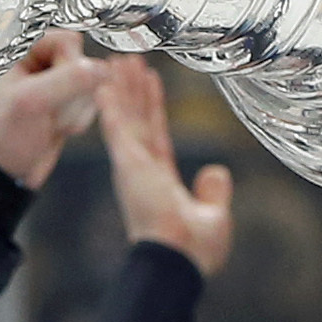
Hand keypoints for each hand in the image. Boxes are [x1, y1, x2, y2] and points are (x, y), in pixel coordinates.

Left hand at [0, 30, 106, 189]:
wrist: (3, 174)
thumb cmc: (2, 137)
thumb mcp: (31, 103)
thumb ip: (67, 80)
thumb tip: (102, 68)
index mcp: (20, 52)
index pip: (66, 39)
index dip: (70, 63)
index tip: (59, 85)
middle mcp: (38, 63)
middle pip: (82, 62)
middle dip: (73, 92)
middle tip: (52, 110)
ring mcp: (53, 85)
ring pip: (89, 83)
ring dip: (76, 109)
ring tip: (52, 123)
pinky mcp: (64, 104)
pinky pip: (89, 102)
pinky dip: (79, 119)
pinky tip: (59, 129)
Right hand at [98, 54, 234, 273]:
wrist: (178, 262)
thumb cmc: (194, 252)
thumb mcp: (214, 217)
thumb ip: (213, 192)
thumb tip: (217, 171)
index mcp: (160, 181)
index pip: (156, 134)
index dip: (152, 107)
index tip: (150, 82)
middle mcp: (143, 170)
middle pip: (137, 119)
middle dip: (132, 89)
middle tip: (126, 59)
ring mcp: (133, 166)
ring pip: (126, 116)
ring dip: (122, 87)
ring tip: (118, 59)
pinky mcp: (127, 164)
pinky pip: (117, 127)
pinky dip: (111, 105)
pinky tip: (104, 83)